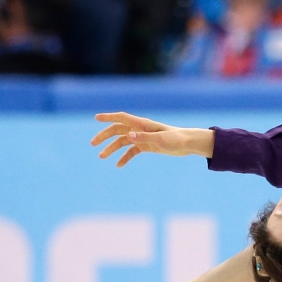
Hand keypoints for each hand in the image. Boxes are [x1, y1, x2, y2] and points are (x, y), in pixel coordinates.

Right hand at [91, 112, 213, 166]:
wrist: (187, 145)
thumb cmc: (176, 139)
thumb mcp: (160, 139)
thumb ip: (144, 137)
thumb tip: (128, 136)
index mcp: (142, 124)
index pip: (122, 118)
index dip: (108, 117)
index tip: (96, 118)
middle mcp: (140, 130)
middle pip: (117, 130)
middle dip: (104, 136)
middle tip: (93, 144)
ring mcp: (142, 138)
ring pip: (122, 141)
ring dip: (111, 148)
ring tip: (101, 157)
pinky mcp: (146, 146)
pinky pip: (131, 151)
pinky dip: (124, 157)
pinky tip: (118, 165)